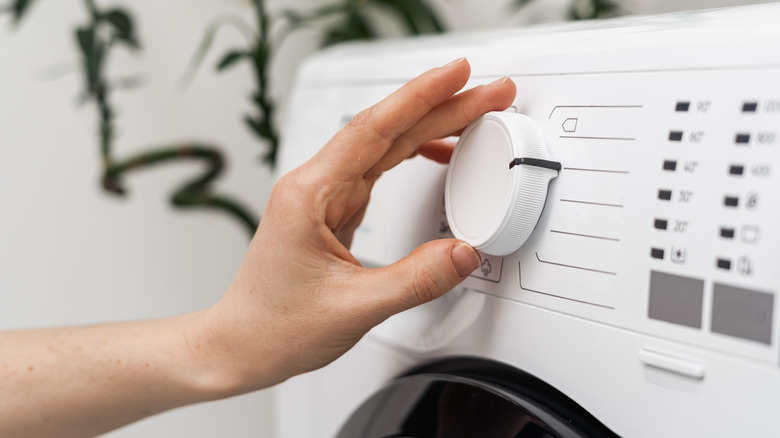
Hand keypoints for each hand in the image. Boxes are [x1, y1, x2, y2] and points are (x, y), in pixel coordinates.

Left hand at [190, 58, 516, 394]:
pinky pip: (379, 169)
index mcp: (310, 195)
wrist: (242, 343)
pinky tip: (435, 153)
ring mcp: (324, 196)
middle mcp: (315, 187)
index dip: (420, 97)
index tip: (456, 74)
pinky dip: (412, 155)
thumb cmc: (274, 325)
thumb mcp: (353, 308)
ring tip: (473, 115)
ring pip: (385, 146)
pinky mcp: (333, 211)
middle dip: (441, 106)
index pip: (373, 130)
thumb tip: (464, 252)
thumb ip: (415, 279)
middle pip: (387, 131)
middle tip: (489, 92)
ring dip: (430, 126)